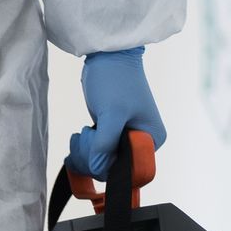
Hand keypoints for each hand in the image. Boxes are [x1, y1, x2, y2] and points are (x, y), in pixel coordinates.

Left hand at [69, 47, 165, 178]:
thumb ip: (105, 144)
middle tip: (85, 135)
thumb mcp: (111, 114)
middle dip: (92, 158)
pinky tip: (78, 139)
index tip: (95, 146)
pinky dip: (83, 151)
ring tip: (81, 134)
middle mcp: (142, 143)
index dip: (107, 167)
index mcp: (152, 140)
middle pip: (112, 170)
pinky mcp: (111, 136)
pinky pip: (96, 155)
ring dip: (84, 154)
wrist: (108, 59)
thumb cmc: (115, 81)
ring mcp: (125, 140)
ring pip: (100, 164)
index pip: (129, 171)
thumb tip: (98, 169)